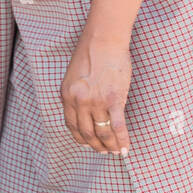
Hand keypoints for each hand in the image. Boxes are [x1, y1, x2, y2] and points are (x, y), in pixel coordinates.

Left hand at [60, 36, 132, 154]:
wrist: (102, 40)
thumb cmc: (90, 55)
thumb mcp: (73, 77)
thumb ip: (76, 94)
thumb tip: (84, 111)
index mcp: (66, 95)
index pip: (71, 125)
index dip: (81, 138)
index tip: (88, 144)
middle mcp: (78, 101)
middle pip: (86, 132)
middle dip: (96, 145)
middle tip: (104, 152)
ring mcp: (95, 101)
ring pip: (102, 132)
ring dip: (110, 146)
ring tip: (116, 152)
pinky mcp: (113, 99)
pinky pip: (117, 126)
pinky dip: (122, 140)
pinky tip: (126, 148)